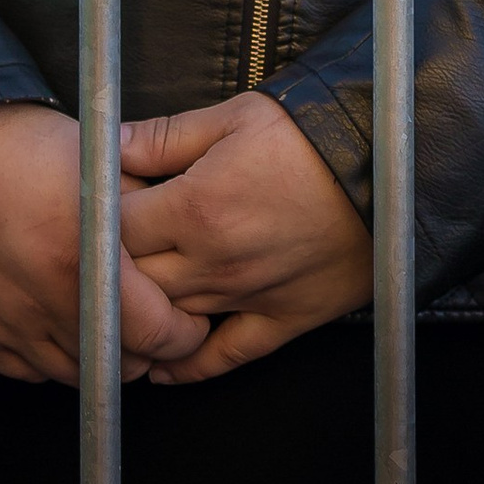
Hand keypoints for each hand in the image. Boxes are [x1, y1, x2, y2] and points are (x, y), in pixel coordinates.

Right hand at [0, 103, 212, 387]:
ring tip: (112, 321)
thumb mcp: (93, 157)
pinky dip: (58, 356)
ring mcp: (12, 326)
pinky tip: (65, 322)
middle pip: (122, 363)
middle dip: (150, 349)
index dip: (184, 331)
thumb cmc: (15, 149)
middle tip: (157, 321)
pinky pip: (36, 372)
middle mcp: (46, 299)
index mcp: (81, 251)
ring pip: (80, 374)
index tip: (192, 317)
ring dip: (104, 355)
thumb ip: (144, 205)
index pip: (156, 329)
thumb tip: (185, 238)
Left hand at [117, 91, 371, 381]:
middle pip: (135, 281)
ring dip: (143, 314)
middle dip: (115, 268)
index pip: (116, 229)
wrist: (385, 168)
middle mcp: (214, 261)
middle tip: (107, 254)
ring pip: (171, 320)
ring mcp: (247, 297)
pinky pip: (224, 357)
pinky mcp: (281, 320)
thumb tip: (109, 143)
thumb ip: (165, 136)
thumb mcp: (233, 117)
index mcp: (196, 207)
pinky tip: (161, 366)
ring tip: (122, 304)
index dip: (98, 219)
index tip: (98, 209)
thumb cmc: (309, 134)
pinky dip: (188, 367)